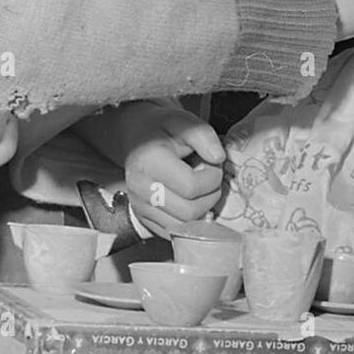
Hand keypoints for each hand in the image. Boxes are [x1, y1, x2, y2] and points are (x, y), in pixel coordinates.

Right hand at [123, 108, 225, 239]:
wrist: (135, 137)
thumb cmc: (161, 130)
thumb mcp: (183, 121)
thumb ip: (203, 135)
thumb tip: (218, 158)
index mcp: (149, 163)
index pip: (191, 187)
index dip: (212, 177)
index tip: (212, 164)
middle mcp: (140, 189)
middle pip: (190, 212)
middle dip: (210, 196)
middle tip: (209, 178)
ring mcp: (139, 207)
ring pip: (184, 227)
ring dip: (201, 210)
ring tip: (198, 188)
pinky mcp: (142, 219)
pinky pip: (174, 232)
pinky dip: (189, 221)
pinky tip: (189, 200)